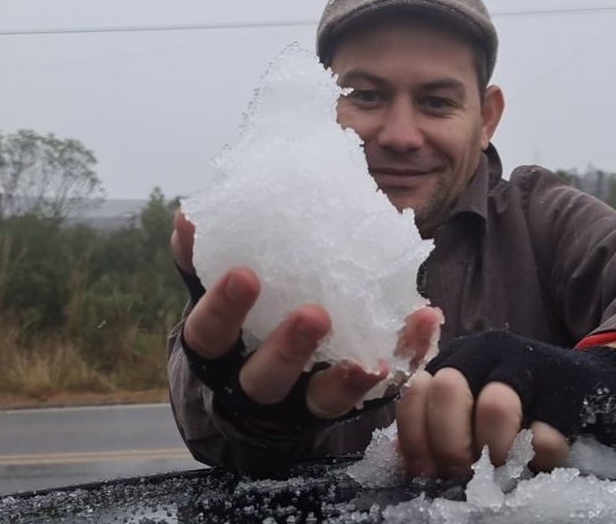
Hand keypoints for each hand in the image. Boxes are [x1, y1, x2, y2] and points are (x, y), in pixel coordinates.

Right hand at [171, 210, 442, 422]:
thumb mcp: (215, 294)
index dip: (224, 308)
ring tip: (375, 358)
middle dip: (289, 349)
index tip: (245, 273)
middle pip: (266, 380)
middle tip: (315, 314)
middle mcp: (258, 384)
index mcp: (220, 352)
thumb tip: (188, 215)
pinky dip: (406, 354)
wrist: (253, 392)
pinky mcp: (347, 400)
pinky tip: (427, 319)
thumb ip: (201, 260)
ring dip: (348, 378)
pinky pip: (381, 386)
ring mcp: (303, 399)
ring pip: (321, 400)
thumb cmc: (237, 325)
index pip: (211, 335)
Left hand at [395, 330, 615, 478]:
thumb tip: (410, 463)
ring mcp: (529, 364)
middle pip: (447, 391)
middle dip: (453, 444)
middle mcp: (486, 351)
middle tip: (470, 470)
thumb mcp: (474, 410)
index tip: (431, 469)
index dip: (417, 440)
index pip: (414, 394)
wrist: (593, 386)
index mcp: (455, 358)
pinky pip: (544, 435)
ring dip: (496, 451)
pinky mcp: (567, 386)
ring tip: (504, 468)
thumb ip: (439, 427)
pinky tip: (540, 461)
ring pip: (495, 406)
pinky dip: (538, 460)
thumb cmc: (524, 409)